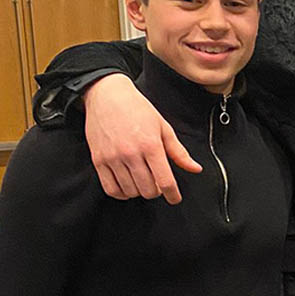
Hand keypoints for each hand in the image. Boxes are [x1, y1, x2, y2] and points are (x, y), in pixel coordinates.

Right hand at [84, 73, 200, 203]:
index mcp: (151, 145)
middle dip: (157, 191)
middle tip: (158, 184)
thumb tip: (196, 169)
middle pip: (148, 190)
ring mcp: (113, 158)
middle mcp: (131, 154)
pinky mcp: (98, 161)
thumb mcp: (164, 128)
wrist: (107, 96)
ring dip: (140, 192)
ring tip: (144, 182)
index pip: (165, 181)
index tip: (175, 199)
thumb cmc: (139, 110)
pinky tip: (128, 187)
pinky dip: (121, 193)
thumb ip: (179, 152)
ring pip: (130, 191)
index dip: (173, 195)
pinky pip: (110, 189)